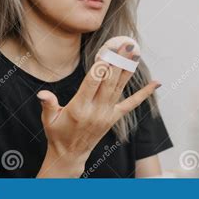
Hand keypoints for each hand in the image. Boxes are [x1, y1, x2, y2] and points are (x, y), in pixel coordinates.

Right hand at [36, 42, 160, 177]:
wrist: (71, 154)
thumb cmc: (58, 133)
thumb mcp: (49, 119)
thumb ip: (48, 105)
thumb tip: (42, 94)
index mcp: (79, 108)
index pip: (92, 84)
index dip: (100, 68)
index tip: (107, 53)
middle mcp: (96, 110)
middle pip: (109, 82)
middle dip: (118, 62)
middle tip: (125, 45)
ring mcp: (107, 114)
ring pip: (120, 88)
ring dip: (128, 69)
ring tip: (135, 53)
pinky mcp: (114, 117)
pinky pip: (132, 103)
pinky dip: (144, 93)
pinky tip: (156, 83)